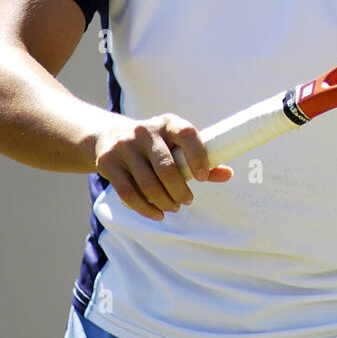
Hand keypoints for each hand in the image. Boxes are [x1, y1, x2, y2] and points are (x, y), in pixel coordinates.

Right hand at [93, 113, 232, 221]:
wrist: (109, 137)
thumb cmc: (155, 144)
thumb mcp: (175, 144)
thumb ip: (200, 158)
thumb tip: (229, 174)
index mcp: (168, 123)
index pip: (187, 134)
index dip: (198, 157)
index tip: (203, 178)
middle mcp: (145, 131)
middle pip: (167, 168)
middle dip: (180, 191)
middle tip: (187, 201)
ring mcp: (124, 147)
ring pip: (148, 184)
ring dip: (165, 202)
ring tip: (173, 207)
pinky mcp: (108, 163)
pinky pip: (128, 194)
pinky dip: (146, 209)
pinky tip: (158, 214)